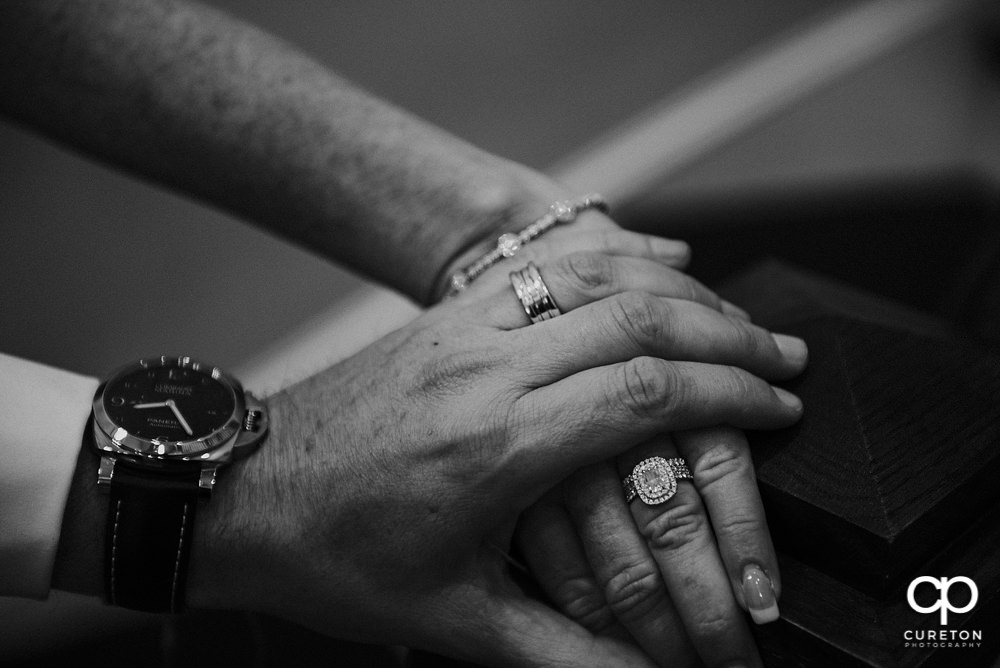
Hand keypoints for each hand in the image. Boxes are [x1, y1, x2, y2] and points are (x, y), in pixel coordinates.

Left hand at [186, 249, 803, 667]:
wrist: (242, 495)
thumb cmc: (336, 558)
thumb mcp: (453, 619)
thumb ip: (564, 656)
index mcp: (497, 444)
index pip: (644, 394)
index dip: (728, 395)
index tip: (780, 406)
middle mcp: (486, 368)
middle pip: (635, 320)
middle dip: (726, 335)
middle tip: (785, 354)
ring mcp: (462, 329)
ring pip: (592, 276)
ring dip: (675, 288)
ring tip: (736, 307)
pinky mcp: (445, 316)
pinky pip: (541, 262)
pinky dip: (608, 253)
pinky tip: (652, 255)